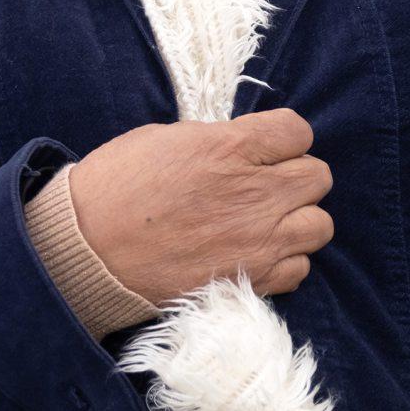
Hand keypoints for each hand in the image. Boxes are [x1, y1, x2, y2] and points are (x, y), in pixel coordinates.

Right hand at [68, 109, 333, 304]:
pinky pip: (300, 269)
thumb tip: (246, 148)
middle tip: (265, 183)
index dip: (282, 137)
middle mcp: (255, 193)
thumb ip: (219, 140)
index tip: (263, 147)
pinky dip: (285, 260)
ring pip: (320, 225)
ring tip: (266, 220)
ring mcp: (258, 240)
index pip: (298, 130)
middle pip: (318, 176)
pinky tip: (257, 252)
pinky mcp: (251, 279)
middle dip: (294, 175)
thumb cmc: (117, 184)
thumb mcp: (166, 137)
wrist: (89, 247)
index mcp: (230, 147)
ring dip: (297, 219)